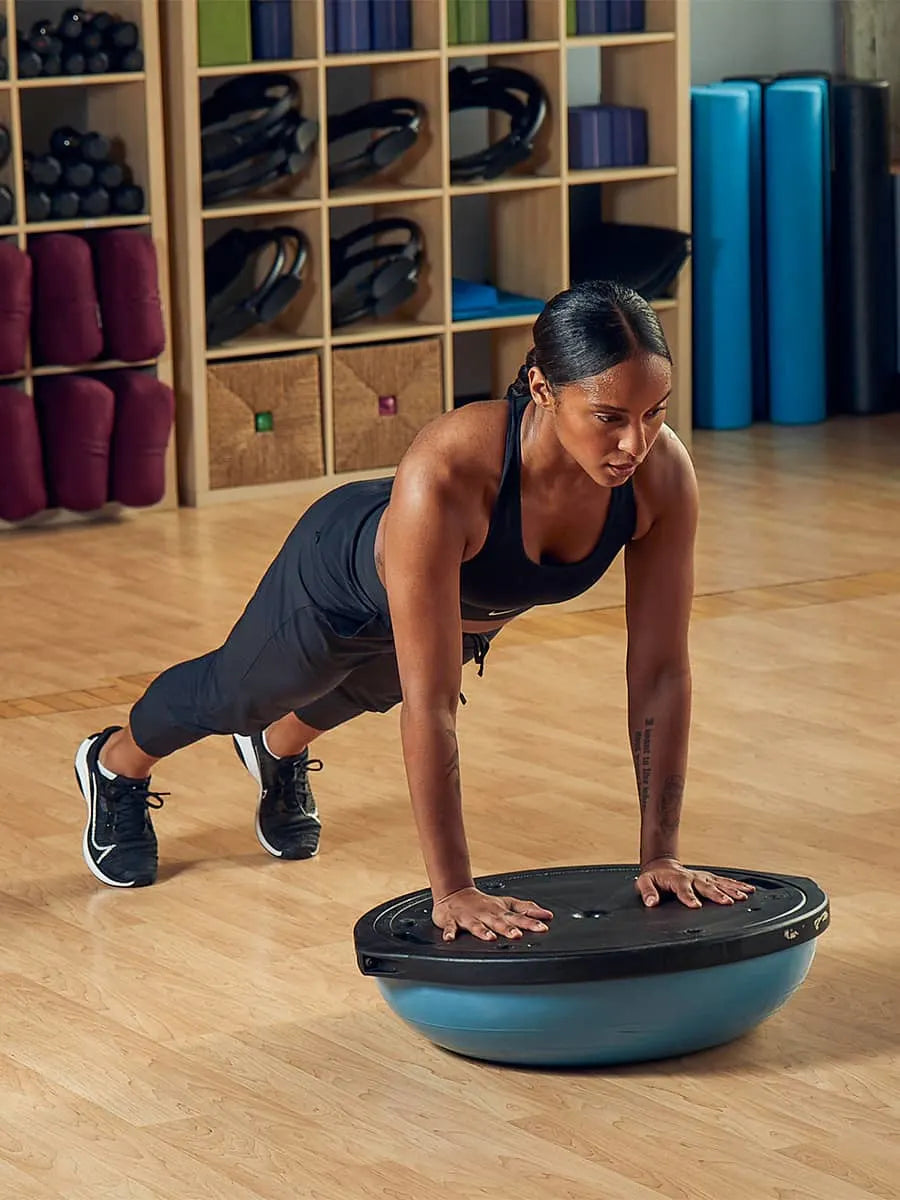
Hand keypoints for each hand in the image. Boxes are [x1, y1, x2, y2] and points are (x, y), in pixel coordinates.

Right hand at [432, 886, 553, 942]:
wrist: (455, 894)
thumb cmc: (485, 903)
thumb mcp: (507, 903)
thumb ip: (527, 909)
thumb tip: (548, 915)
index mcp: (500, 912)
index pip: (518, 918)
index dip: (530, 923)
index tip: (542, 928)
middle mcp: (486, 914)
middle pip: (498, 922)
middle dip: (508, 928)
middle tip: (518, 935)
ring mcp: (469, 917)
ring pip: (476, 925)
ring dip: (483, 931)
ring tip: (490, 938)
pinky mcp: (452, 920)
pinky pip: (450, 928)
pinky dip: (450, 933)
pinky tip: (450, 939)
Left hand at [636, 858, 755, 908]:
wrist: (663, 865)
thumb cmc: (655, 876)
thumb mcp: (644, 882)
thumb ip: (647, 892)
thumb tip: (651, 902)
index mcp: (677, 880)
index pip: (683, 889)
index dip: (689, 897)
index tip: (695, 906)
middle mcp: (692, 877)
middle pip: (706, 886)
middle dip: (717, 894)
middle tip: (727, 902)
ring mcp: (703, 877)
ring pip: (719, 883)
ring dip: (732, 890)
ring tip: (743, 897)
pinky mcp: (710, 878)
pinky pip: (725, 881)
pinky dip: (738, 885)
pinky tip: (749, 890)